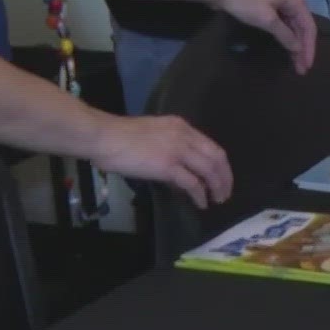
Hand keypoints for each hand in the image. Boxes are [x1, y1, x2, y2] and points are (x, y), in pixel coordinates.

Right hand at [90, 114, 231, 208]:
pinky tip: (201, 203)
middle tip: (225, 192)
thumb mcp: (153, 134)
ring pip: (209, 170)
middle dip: (224, 177)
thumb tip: (179, 169)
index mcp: (181, 126)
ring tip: (217, 200)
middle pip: (216, 158)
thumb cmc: (119, 136)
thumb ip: (170, 146)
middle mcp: (184, 136)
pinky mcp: (168, 166)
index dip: (220, 164)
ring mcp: (177, 150)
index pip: (211, 146)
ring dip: (216, 187)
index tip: (222, 177)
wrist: (103, 136)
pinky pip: (192, 183)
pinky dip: (199, 195)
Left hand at [213, 0, 315, 74]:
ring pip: (293, 27)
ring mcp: (281, 2)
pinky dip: (285, 37)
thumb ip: (286, 35)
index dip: (309, 48)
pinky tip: (287, 48)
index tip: (307, 66)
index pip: (309, 26)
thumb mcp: (267, 20)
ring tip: (296, 63)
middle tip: (302, 69)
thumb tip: (298, 49)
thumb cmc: (245, 1)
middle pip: (302, 27)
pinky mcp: (270, 6)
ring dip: (294, 44)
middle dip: (302, 48)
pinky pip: (284, 24)